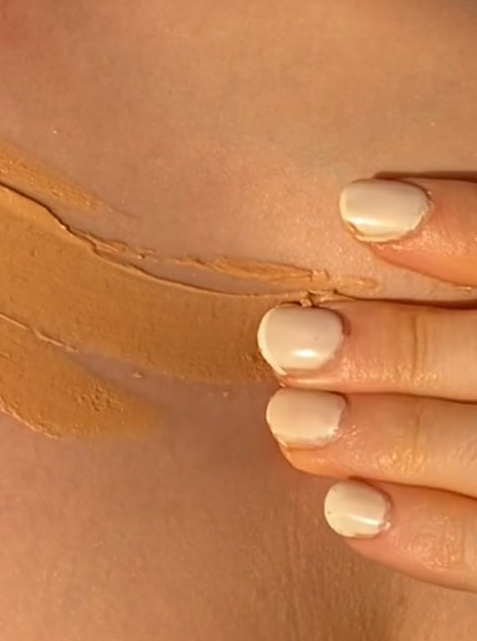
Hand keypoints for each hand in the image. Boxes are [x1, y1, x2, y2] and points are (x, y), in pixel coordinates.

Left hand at [256, 177, 476, 590]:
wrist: (476, 416)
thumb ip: (443, 268)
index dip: (461, 224)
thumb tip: (345, 208)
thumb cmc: (448, 349)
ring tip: (291, 420)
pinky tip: (343, 509)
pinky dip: (428, 534)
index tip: (358, 208)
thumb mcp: (457, 301)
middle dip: (400, 349)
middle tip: (284, 339)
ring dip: (394, 439)